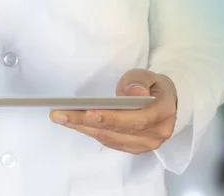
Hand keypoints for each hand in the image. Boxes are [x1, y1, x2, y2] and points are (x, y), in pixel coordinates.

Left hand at [50, 69, 177, 153]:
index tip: (88, 112)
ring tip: (60, 116)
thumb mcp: (148, 75)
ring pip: (109, 138)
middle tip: (60, 113)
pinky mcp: (132, 148)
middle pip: (117, 130)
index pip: (136, 119)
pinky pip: (107, 141)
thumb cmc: (152, 87)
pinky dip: (89, 131)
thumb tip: (134, 92)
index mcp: (163, 113)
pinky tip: (73, 122)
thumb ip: (139, 81)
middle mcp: (156, 134)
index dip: (111, 117)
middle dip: (86, 121)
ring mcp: (144, 144)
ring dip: (82, 127)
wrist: (164, 102)